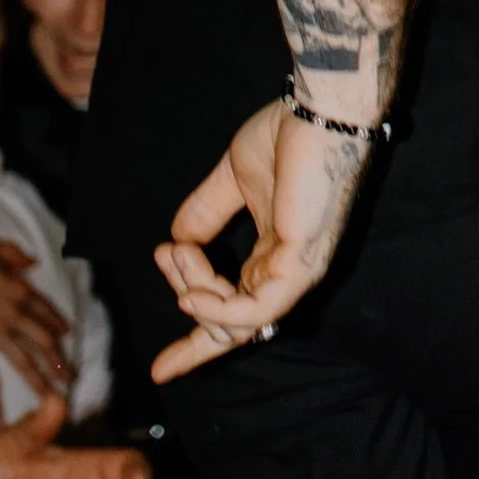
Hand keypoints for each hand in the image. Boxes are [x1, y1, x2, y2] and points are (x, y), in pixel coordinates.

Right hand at [0, 222, 71, 423]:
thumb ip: (15, 254)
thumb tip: (33, 262)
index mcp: (19, 289)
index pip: (45, 311)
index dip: (57, 325)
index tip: (67, 337)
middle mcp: (14, 313)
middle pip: (44, 341)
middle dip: (59, 360)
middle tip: (70, 377)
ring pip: (25, 361)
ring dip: (41, 381)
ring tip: (53, 399)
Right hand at [150, 100, 374, 382]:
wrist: (319, 109)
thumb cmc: (286, 135)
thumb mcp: (230, 179)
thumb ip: (204, 215)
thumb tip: (174, 243)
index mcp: (272, 255)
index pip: (233, 310)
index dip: (196, 343)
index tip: (158, 370)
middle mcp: (285, 270)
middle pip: (232, 328)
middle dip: (193, 338)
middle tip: (164, 274)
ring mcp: (296, 269)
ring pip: (235, 318)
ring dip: (194, 292)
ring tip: (176, 253)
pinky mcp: (301, 262)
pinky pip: (257, 308)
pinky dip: (220, 310)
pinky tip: (190, 294)